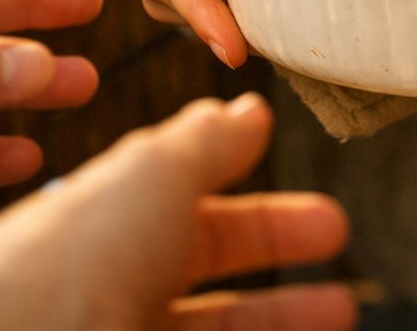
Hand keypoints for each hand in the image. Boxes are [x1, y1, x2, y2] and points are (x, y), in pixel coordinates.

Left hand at [0, 94, 355, 330]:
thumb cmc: (74, 260)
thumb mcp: (153, 175)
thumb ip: (206, 142)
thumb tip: (248, 108)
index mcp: (108, 218)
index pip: (185, 198)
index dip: (245, 183)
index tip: (286, 173)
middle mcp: (113, 281)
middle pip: (207, 260)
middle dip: (277, 243)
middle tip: (335, 230)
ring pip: (217, 323)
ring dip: (282, 313)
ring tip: (343, 309)